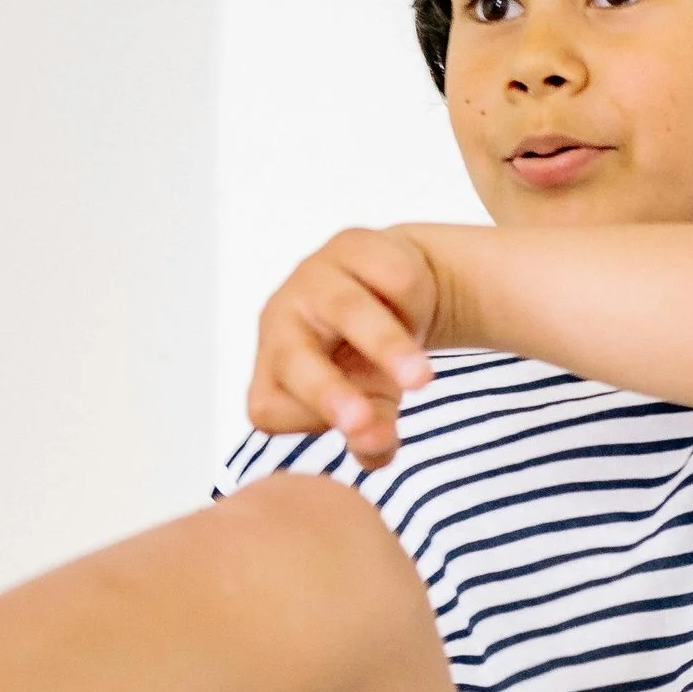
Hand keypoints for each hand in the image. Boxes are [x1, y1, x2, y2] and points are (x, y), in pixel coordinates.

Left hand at [249, 228, 444, 465]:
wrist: (399, 291)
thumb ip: (372, 437)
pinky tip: (414, 311)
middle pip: (293, 359)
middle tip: (363, 422)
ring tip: (422, 380)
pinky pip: (387, 277)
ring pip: (345, 310)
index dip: (309, 423)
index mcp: (272, 371)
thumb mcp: (374, 406)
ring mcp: (311, 279)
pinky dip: (413, 303)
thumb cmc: (371, 362)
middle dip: (328, 392)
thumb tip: (377, 448)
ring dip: (385, 347)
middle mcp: (280, 323)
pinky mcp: (349, 243)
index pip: (271, 407)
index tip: (359, 430)